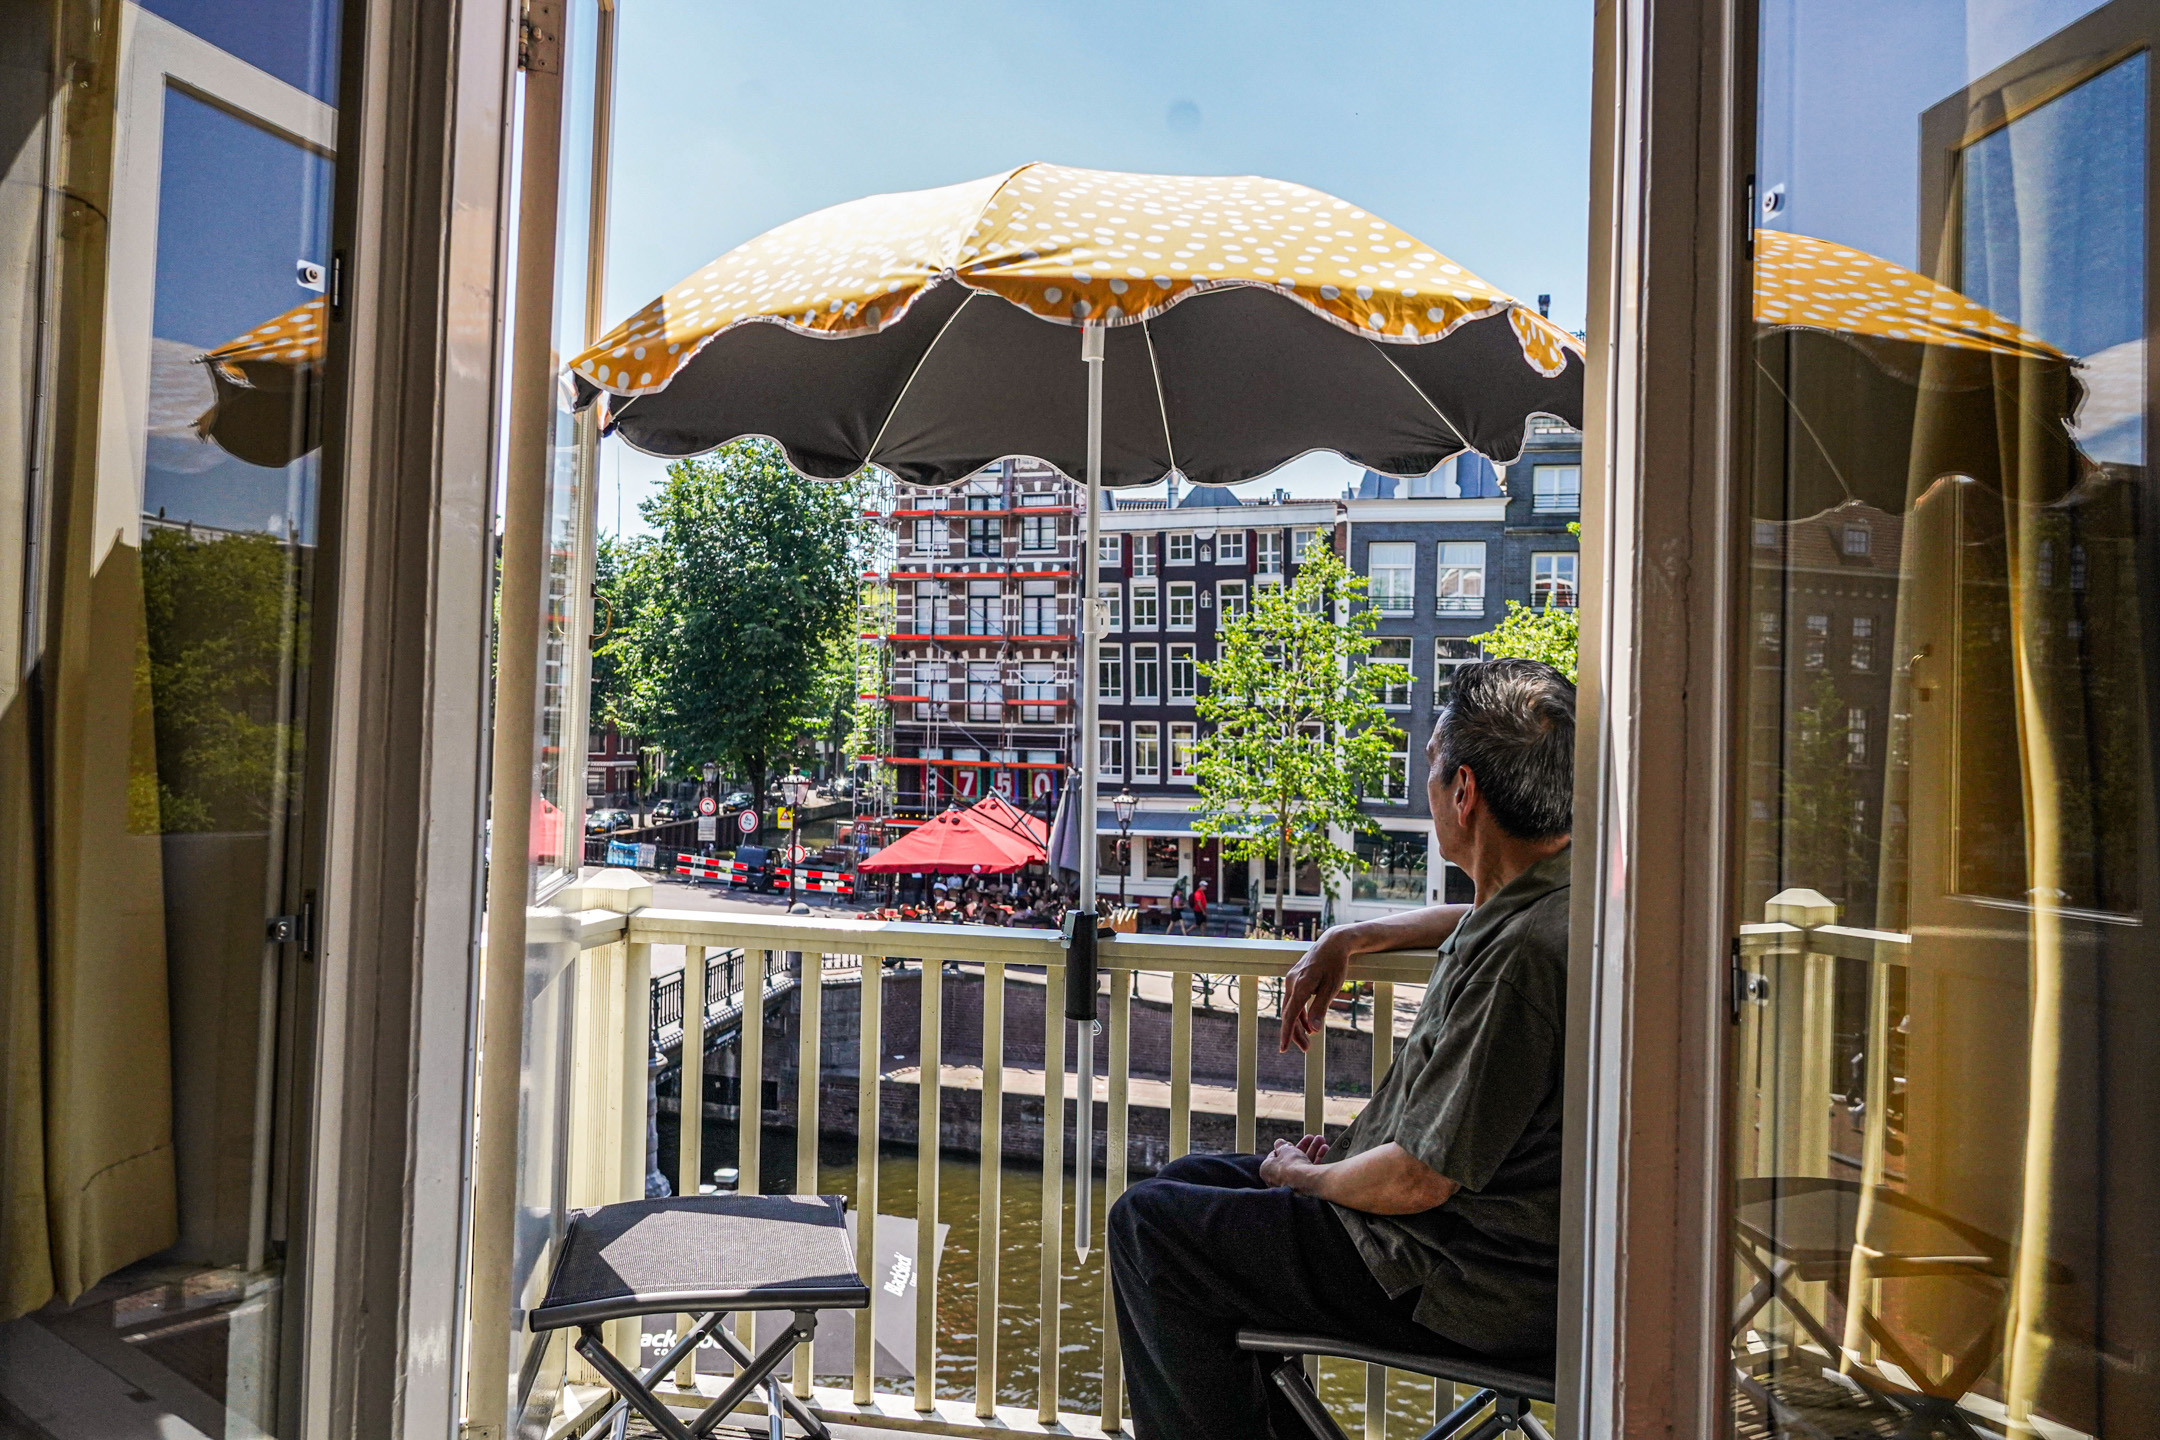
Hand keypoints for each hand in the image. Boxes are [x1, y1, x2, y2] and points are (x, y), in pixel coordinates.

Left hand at [1259, 1136, 1328, 1189]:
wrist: (1305, 1182)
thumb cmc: (1291, 1165)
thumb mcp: (1285, 1149)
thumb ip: (1282, 1145)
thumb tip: (1278, 1142)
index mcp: (1267, 1170)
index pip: (1275, 1156)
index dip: (1285, 1147)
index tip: (1292, 1143)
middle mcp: (1277, 1179)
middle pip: (1292, 1159)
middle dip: (1305, 1146)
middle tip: (1312, 1138)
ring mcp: (1292, 1184)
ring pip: (1303, 1163)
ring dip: (1313, 1150)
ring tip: (1321, 1140)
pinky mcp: (1304, 1187)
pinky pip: (1310, 1171)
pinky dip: (1317, 1160)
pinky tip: (1325, 1149)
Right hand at [1280, 928, 1353, 1052]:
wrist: (1333, 943)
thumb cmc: (1335, 964)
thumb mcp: (1332, 988)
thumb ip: (1320, 1009)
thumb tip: (1314, 1030)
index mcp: (1300, 985)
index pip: (1290, 1014)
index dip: (1287, 1033)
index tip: (1284, 1048)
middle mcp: (1292, 982)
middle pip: (1289, 1013)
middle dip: (1295, 1033)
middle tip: (1305, 1049)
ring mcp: (1292, 980)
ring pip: (1290, 1008)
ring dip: (1298, 1025)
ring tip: (1308, 1040)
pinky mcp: (1296, 979)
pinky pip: (1294, 1000)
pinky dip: (1300, 1013)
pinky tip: (1308, 1023)